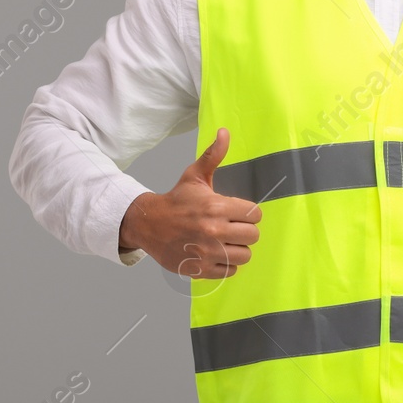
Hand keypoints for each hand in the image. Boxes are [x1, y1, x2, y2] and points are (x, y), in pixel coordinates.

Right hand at [118, 127, 261, 278]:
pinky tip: (216, 254)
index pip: (255, 214)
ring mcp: (207, 252)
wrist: (148, 224)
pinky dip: (226, 265)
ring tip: (226, 242)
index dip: (249, 213)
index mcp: (216, 207)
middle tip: (232, 228)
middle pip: (253, 236)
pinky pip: (230, 271)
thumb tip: (224, 132)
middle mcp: (214, 231)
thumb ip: (213, 155)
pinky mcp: (200, 269)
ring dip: (238, 249)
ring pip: (245, 255)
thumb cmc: (176, 201)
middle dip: (245, 231)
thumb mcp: (194, 176)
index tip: (238, 213)